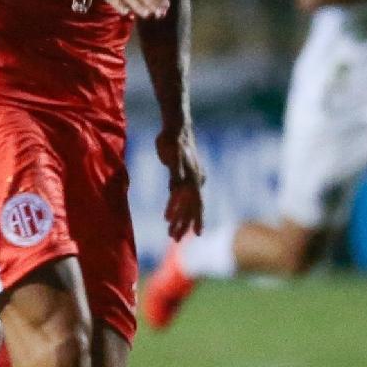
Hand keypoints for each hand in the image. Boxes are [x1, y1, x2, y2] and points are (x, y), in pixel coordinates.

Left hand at [157, 124, 204, 240]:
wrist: (176, 128)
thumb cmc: (174, 141)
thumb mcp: (173, 157)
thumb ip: (175, 174)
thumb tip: (177, 190)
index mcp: (193, 179)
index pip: (196, 204)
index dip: (196, 220)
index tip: (196, 235)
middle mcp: (194, 181)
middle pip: (191, 207)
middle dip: (184, 224)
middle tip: (174, 239)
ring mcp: (189, 179)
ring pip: (185, 203)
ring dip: (179, 218)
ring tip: (170, 232)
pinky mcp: (181, 176)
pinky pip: (180, 196)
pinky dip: (175, 206)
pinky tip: (170, 215)